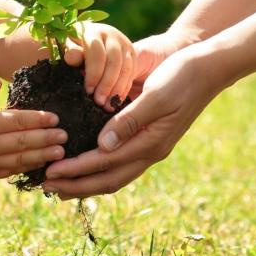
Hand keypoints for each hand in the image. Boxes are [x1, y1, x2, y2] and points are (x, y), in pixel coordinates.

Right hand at [0, 77, 67, 180]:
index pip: (18, 120)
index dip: (38, 119)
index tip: (54, 118)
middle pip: (24, 141)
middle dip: (47, 138)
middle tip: (65, 136)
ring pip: (21, 160)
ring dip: (42, 156)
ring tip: (60, 153)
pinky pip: (11, 171)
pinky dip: (27, 168)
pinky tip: (40, 164)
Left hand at [41, 44, 227, 197]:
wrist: (208, 68)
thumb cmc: (181, 76)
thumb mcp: (155, 95)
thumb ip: (129, 121)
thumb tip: (102, 147)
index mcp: (151, 143)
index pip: (104, 163)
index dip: (75, 170)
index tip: (49, 172)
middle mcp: (150, 150)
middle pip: (108, 178)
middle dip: (77, 184)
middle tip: (46, 186)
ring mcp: (151, 146)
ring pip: (114, 174)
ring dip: (86, 181)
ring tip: (60, 184)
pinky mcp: (148, 137)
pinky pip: (120, 162)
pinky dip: (99, 168)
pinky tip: (84, 165)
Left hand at [63, 22, 135, 109]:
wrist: (92, 39)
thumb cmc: (75, 46)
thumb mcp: (69, 47)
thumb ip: (71, 52)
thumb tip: (71, 57)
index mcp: (92, 31)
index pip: (97, 53)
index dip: (93, 73)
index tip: (88, 90)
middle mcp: (111, 34)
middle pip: (114, 61)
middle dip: (107, 84)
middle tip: (99, 101)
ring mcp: (124, 43)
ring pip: (125, 67)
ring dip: (117, 88)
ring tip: (108, 105)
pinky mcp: (132, 53)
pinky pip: (131, 72)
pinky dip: (124, 88)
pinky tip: (116, 100)